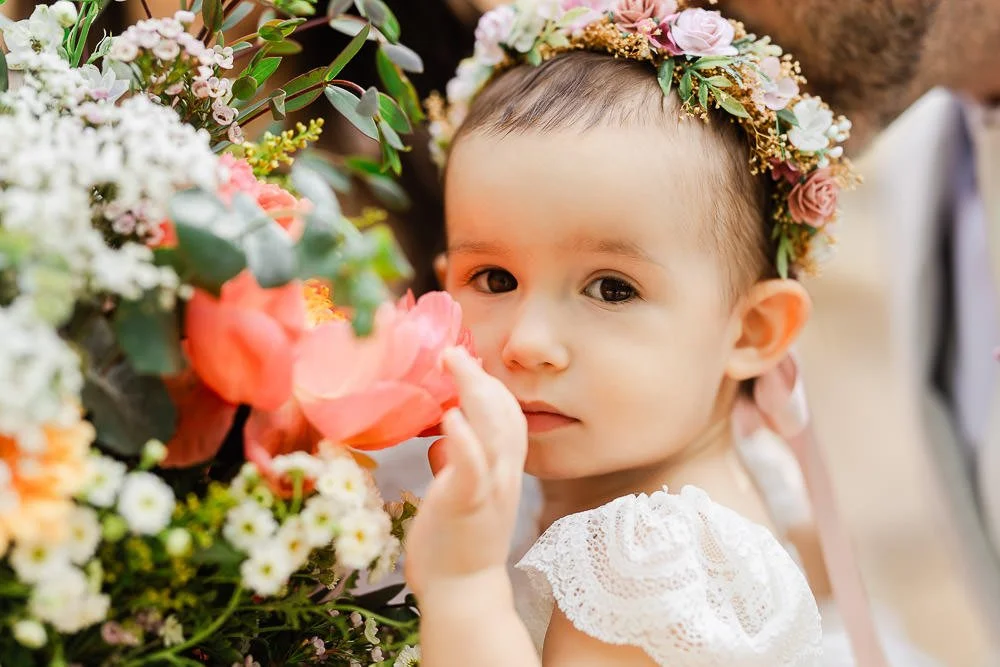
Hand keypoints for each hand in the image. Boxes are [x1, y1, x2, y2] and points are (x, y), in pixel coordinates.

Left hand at [404, 346, 527, 598]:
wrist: (462, 592)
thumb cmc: (456, 543)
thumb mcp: (461, 492)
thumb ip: (459, 463)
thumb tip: (444, 438)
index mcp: (503, 470)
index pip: (507, 415)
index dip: (490, 385)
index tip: (466, 360)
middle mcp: (505, 475)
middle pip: (507, 413)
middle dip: (483, 377)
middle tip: (454, 350)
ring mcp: (491, 490)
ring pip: (497, 431)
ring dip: (475, 392)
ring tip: (454, 363)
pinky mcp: (469, 506)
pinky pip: (474, 468)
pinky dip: (465, 440)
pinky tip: (451, 417)